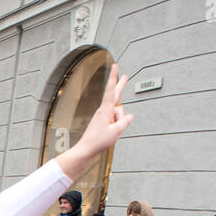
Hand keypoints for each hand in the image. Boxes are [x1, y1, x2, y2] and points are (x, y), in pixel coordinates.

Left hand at [59, 64, 133, 180]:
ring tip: (110, 132)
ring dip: (118, 122)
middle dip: (121, 86)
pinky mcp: (102, 121)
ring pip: (117, 114)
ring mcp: (103, 115)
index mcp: (105, 110)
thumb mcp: (116, 132)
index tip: (115, 66)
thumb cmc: (99, 141)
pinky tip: (111, 133)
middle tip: (125, 76)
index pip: (111, 90)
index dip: (114, 77)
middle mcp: (103, 110)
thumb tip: (129, 116)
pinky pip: (114, 120)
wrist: (86, 149)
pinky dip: (116, 125)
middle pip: (115, 96)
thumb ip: (124, 122)